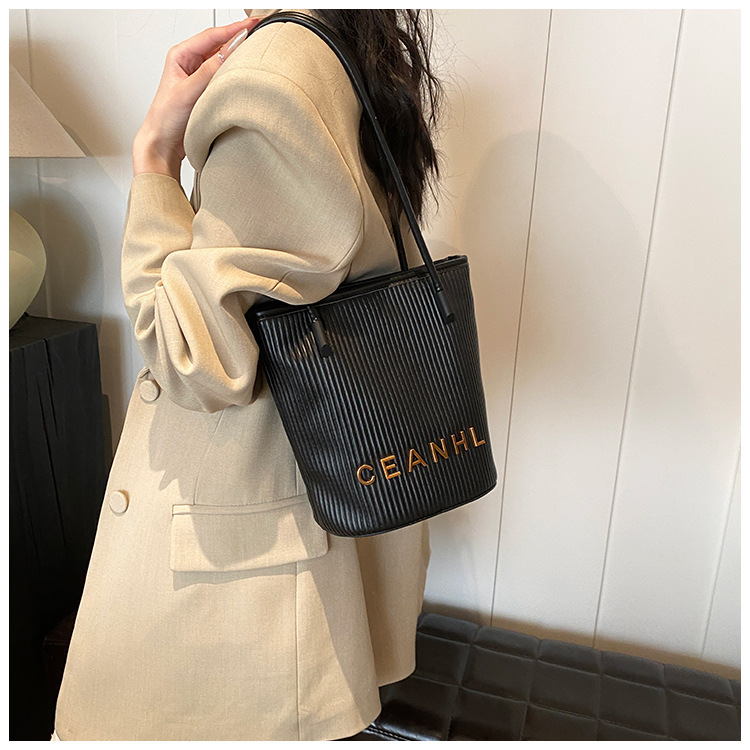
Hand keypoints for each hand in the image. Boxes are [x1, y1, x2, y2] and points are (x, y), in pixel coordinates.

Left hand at [132, 17, 260, 180]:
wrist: (163, 143)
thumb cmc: (165, 118)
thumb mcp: (187, 92)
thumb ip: (207, 72)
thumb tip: (228, 53)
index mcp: (181, 56)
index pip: (211, 36)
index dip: (233, 29)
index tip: (251, 24)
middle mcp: (190, 63)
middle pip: (219, 44)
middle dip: (238, 38)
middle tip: (259, 33)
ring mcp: (199, 76)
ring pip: (223, 60)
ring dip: (237, 57)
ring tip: (254, 52)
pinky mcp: (206, 90)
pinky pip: (224, 77)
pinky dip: (234, 74)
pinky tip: (244, 74)